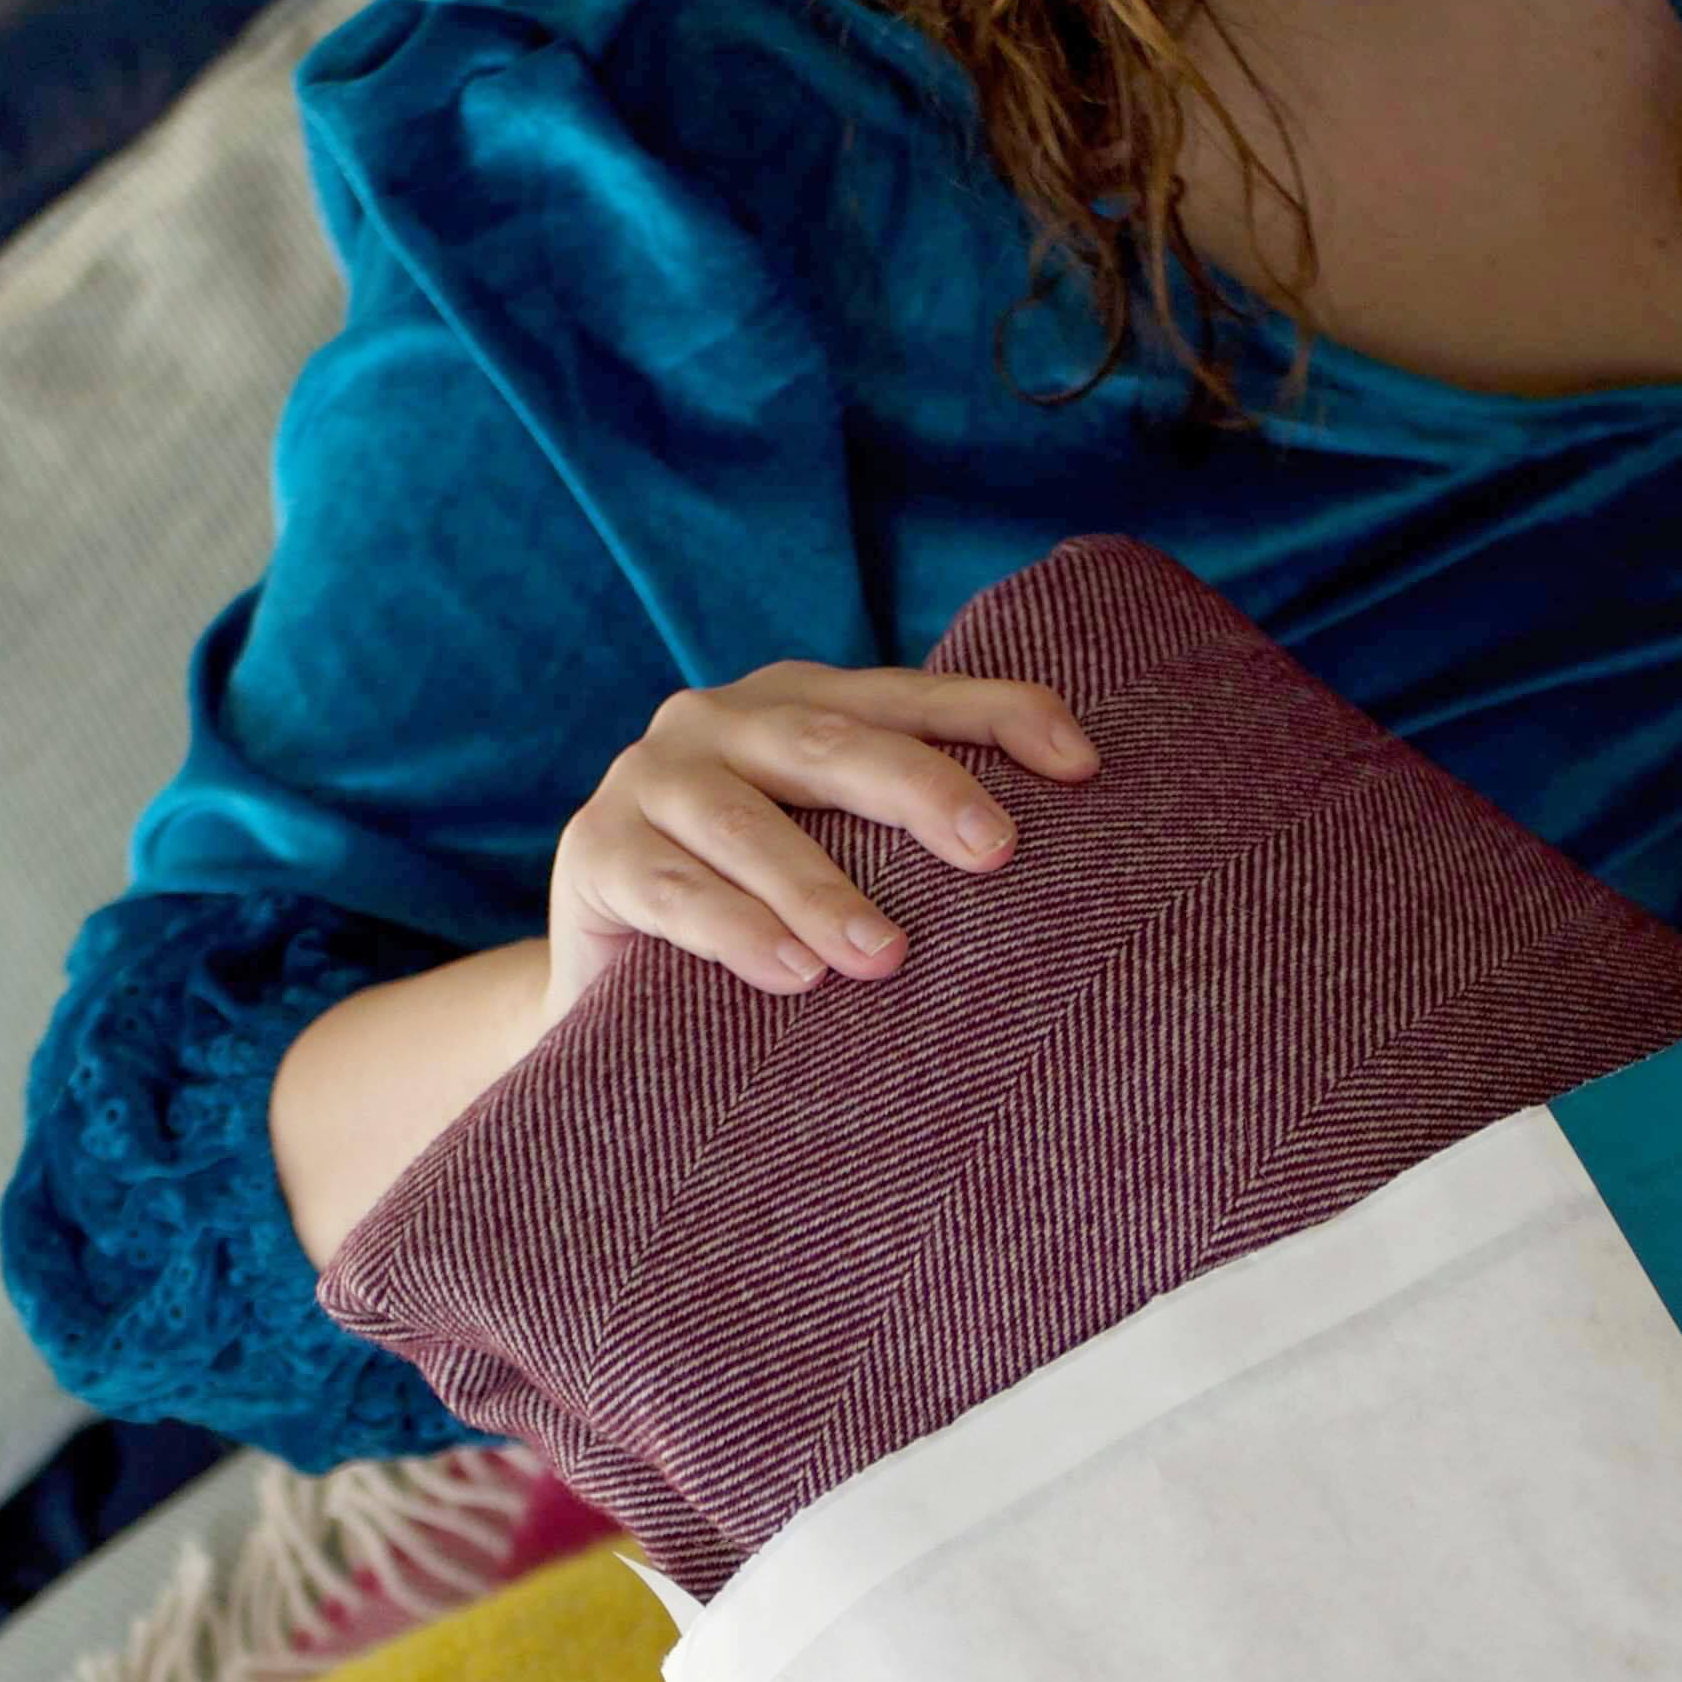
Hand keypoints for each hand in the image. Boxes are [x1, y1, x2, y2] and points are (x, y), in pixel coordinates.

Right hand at [541, 662, 1096, 1032]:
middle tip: (996, 851)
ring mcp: (651, 781)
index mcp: (797, 703)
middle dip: (919, 791)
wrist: (613, 983)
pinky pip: (672, 891)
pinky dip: (735, 931)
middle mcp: (720, 721)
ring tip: (885, 956)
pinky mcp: (596, 855)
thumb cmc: (763, 913)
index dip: (1000, 715)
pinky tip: (792, 975)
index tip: (1084, 766)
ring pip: (745, 822)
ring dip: (821, 887)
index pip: (914, 697)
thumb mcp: (841, 858)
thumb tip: (1085, 844)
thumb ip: (916, 838)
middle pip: (832, 740)